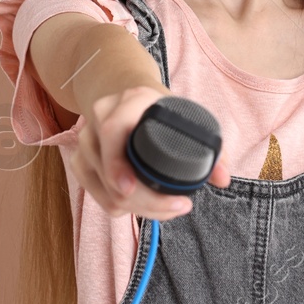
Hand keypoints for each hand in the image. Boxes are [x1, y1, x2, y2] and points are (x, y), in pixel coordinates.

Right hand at [69, 85, 232, 221]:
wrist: (127, 96)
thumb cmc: (160, 110)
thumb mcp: (186, 116)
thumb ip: (210, 148)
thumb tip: (223, 179)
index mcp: (127, 102)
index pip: (111, 130)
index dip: (116, 162)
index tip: (130, 187)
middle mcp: (100, 120)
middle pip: (108, 171)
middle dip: (143, 200)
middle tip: (177, 207)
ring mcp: (86, 142)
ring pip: (103, 188)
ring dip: (135, 208)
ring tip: (167, 208)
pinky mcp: (81, 161)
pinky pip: (95, 195)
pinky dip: (119, 207)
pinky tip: (141, 206)